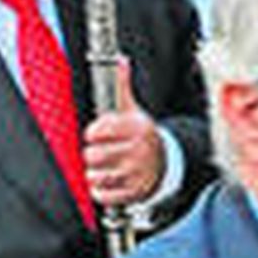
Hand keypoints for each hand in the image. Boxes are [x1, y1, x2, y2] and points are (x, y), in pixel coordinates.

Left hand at [83, 58, 163, 205]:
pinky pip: (104, 195)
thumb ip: (123, 86)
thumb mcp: (135, 111)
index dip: (92, 132)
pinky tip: (106, 181)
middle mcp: (139, 151)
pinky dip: (100, 190)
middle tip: (97, 152)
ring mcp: (137, 174)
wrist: (166, 162)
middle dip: (91, 154)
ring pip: (96, 176)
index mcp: (138, 128)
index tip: (95, 134)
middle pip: (94, 155)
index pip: (99, 130)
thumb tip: (121, 61)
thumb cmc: (142, 135)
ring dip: (94, 173)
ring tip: (101, 167)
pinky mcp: (134, 193)